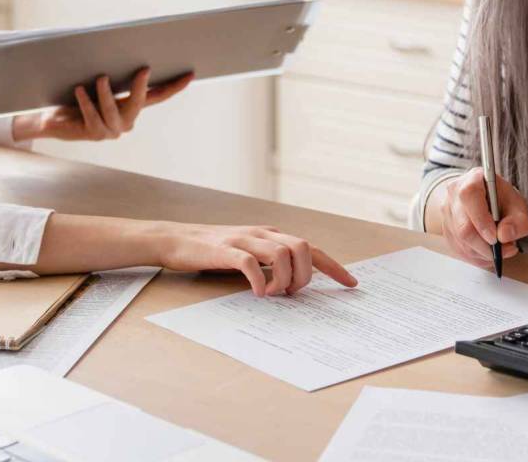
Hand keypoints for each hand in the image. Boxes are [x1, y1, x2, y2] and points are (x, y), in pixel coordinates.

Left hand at [12, 68, 191, 142]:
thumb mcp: (97, 82)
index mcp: (131, 108)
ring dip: (106, 93)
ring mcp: (111, 130)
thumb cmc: (76, 96)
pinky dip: (86, 102)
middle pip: (140, 102)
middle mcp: (126, 121)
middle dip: (141, 86)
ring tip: (100, 78)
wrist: (54, 120)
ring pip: (112, 110)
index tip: (190, 74)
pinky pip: (92, 116)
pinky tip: (79, 90)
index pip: (157, 96)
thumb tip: (121, 48)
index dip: (174, 86)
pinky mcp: (94, 134)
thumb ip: (112, 73)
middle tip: (143, 69)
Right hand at [150, 222, 358, 296]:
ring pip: (283, 253)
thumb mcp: (250, 253)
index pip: (312, 248)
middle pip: (303, 247)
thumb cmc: (214, 252)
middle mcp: (263, 233)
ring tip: (274, 294)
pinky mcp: (225, 250)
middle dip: (306, 276)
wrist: (176, 240)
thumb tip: (294, 284)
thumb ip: (271, 263)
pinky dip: (260, 280)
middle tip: (293, 294)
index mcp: (272, 235)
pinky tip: (258, 293)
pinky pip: (251, 263)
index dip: (333, 266)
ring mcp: (244, 240)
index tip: (351, 284)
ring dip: (285, 279)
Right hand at [433, 168, 527, 269]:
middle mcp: (453, 196)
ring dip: (483, 253)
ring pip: (461, 242)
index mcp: (471, 181)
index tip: (496, 238)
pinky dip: (478, 257)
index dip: (481, 220)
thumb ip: (518, 221)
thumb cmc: (501, 201)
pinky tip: (489, 252)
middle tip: (504, 250)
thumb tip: (504, 236)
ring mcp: (447, 215)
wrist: (486, 201)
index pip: (469, 197)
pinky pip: (460, 251)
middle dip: (485, 246)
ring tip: (501, 250)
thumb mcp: (518, 205)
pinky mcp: (446, 231)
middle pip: (462, 227)